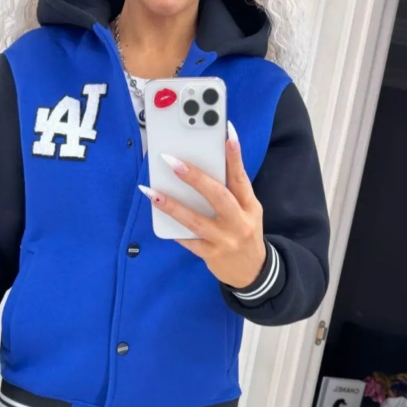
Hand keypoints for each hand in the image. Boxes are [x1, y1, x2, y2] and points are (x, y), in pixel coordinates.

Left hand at [139, 122, 265, 288]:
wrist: (253, 272)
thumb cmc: (245, 234)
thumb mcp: (248, 213)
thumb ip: (232, 194)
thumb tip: (202, 170)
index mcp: (250, 207)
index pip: (241, 178)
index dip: (234, 157)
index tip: (226, 135)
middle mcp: (239, 222)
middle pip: (218, 196)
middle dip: (195, 178)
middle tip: (173, 162)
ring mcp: (225, 240)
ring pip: (196, 221)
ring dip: (173, 206)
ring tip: (154, 193)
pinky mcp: (212, 255)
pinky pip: (190, 241)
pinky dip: (175, 230)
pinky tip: (160, 217)